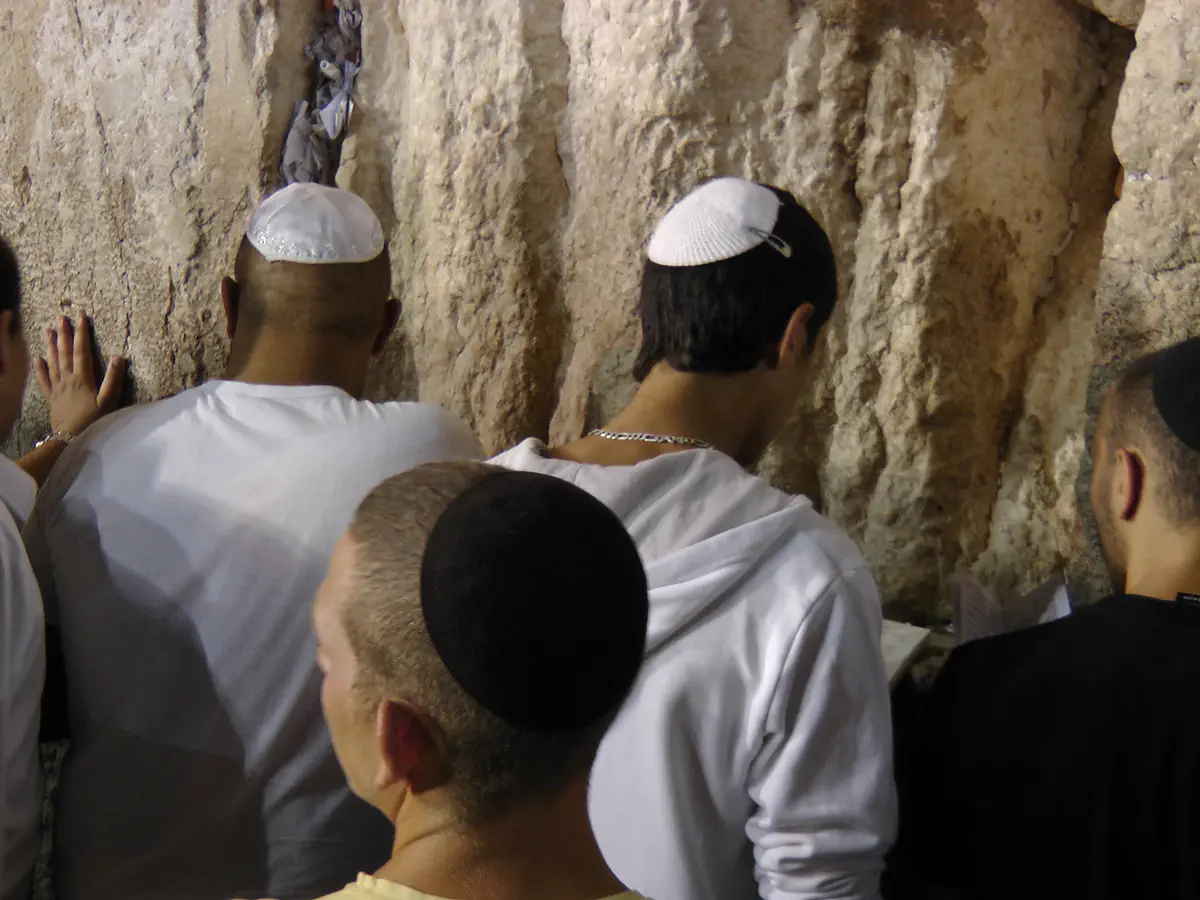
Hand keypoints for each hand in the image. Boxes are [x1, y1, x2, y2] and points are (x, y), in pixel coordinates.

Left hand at [36, 314, 125, 435]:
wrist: (71, 438)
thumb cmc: (94, 421)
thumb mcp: (109, 401)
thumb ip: (113, 379)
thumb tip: (118, 357)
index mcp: (82, 378)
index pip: (81, 350)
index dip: (81, 332)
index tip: (80, 317)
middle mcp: (67, 379)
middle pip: (64, 352)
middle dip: (63, 334)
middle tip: (61, 317)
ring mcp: (57, 388)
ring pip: (52, 362)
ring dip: (50, 345)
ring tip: (48, 330)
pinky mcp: (52, 397)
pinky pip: (44, 380)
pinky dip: (41, 368)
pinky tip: (39, 359)